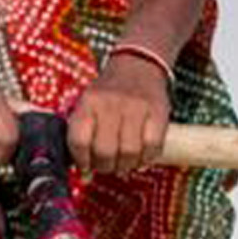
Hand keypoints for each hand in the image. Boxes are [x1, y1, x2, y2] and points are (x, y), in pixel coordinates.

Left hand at [73, 53, 171, 174]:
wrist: (138, 66)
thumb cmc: (108, 94)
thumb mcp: (88, 105)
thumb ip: (82, 136)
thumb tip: (84, 173)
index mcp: (88, 102)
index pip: (79, 141)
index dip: (82, 160)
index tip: (86, 165)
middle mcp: (111, 103)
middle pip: (105, 151)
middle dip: (105, 166)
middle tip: (108, 165)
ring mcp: (136, 106)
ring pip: (129, 153)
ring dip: (126, 165)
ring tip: (124, 161)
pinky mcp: (158, 111)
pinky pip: (152, 146)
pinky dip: (147, 157)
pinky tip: (141, 155)